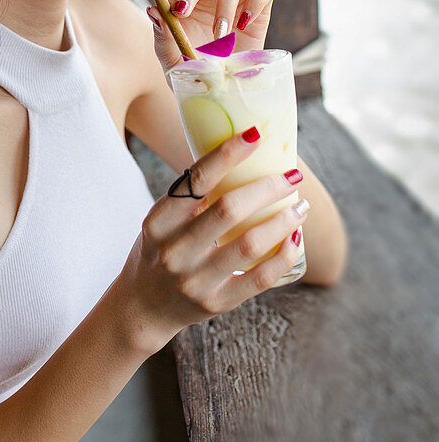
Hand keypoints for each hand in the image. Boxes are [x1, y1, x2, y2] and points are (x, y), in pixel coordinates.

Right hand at [118, 129, 308, 347]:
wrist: (142, 307)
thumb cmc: (158, 251)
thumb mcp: (161, 222)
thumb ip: (190, 198)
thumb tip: (240, 157)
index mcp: (159, 221)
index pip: (196, 180)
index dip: (227, 154)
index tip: (255, 134)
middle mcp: (174, 250)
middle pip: (229, 209)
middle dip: (268, 187)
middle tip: (292, 175)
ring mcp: (195, 280)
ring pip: (250, 244)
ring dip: (283, 220)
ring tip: (300, 205)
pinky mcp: (216, 303)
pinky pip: (260, 278)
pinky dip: (284, 255)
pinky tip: (295, 238)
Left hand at [145, 0, 275, 72]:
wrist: (224, 96)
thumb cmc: (195, 75)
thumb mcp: (173, 63)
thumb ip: (163, 39)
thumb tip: (153, 11)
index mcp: (182, 5)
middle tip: (182, 12)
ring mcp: (235, 1)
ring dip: (224, 2)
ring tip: (219, 35)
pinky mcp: (260, 11)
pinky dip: (257, 1)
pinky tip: (244, 25)